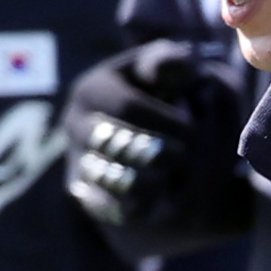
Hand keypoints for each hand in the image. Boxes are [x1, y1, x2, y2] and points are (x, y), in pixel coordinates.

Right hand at [62, 40, 254, 259]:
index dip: (166, 120)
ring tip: (173, 173)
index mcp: (92, 89)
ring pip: (116, 181)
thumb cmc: (155, 90)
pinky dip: (145, 204)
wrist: (137, 129)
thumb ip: (170, 61)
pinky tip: (163, 193)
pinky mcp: (87, 196)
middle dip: (160, 151)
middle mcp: (77, 126)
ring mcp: (78, 161)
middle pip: (119, 146)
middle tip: (185, 154)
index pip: (128, 107)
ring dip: (155, 180)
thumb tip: (179, 66)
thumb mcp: (162, 67)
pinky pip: (116, 208)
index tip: (192, 126)